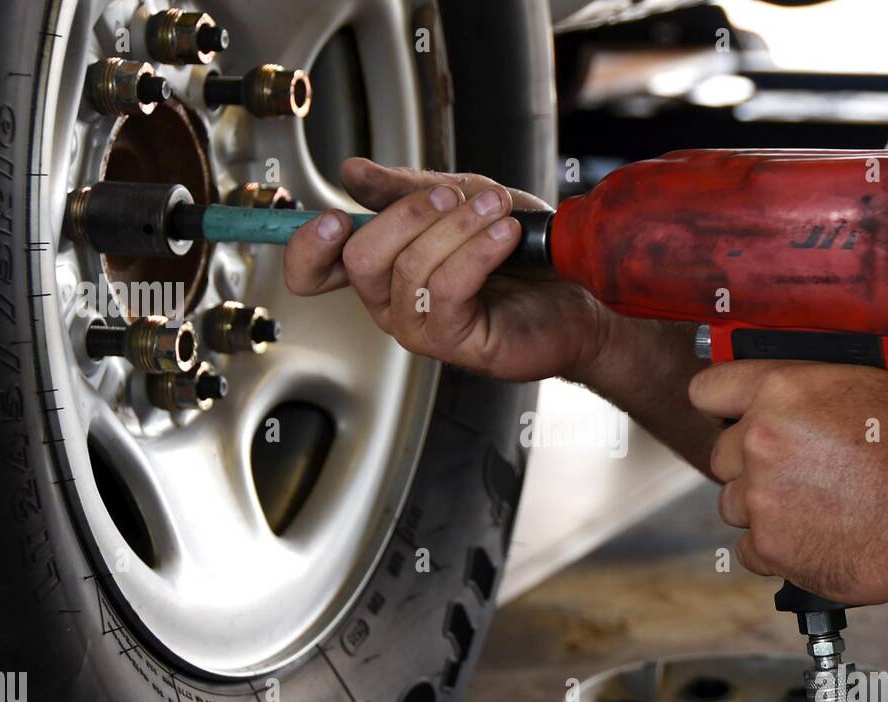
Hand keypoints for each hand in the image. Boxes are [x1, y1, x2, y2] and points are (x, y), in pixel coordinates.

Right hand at [283, 158, 611, 381]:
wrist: (578, 290)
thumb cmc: (523, 253)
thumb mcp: (462, 201)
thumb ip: (406, 188)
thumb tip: (352, 171)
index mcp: (384, 269)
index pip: (315, 271)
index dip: (308, 246)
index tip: (334, 217)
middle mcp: (394, 303)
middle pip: (359, 260)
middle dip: (407, 214)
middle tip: (456, 196)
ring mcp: (423, 328)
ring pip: (408, 269)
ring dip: (456, 227)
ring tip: (496, 211)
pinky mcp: (458, 344)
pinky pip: (447, 290)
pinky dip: (477, 252)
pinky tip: (505, 236)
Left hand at [689, 361, 887, 604]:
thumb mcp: (876, 381)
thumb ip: (818, 380)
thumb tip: (799, 380)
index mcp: (779, 390)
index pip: (708, 390)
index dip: (721, 404)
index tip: (732, 414)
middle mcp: (760, 442)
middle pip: (722, 454)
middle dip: (751, 462)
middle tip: (796, 468)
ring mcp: (762, 499)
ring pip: (733, 503)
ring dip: (761, 506)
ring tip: (811, 505)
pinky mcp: (772, 548)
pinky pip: (749, 549)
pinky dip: (775, 547)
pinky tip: (813, 536)